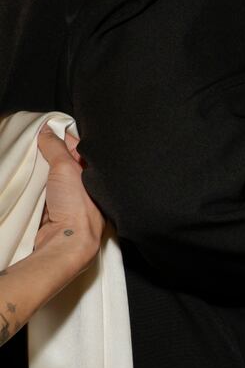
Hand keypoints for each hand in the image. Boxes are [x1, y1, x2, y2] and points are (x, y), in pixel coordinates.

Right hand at [34, 128, 101, 267]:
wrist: (66, 240)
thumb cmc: (77, 207)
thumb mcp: (66, 168)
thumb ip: (57, 148)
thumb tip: (47, 131)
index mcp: (95, 172)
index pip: (79, 146)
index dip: (63, 135)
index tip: (46, 126)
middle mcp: (84, 182)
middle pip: (62, 159)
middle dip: (48, 151)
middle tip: (32, 140)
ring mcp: (68, 195)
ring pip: (50, 173)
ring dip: (40, 167)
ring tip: (28, 155)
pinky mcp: (53, 206)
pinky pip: (41, 188)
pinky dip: (33, 182)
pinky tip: (26, 174)